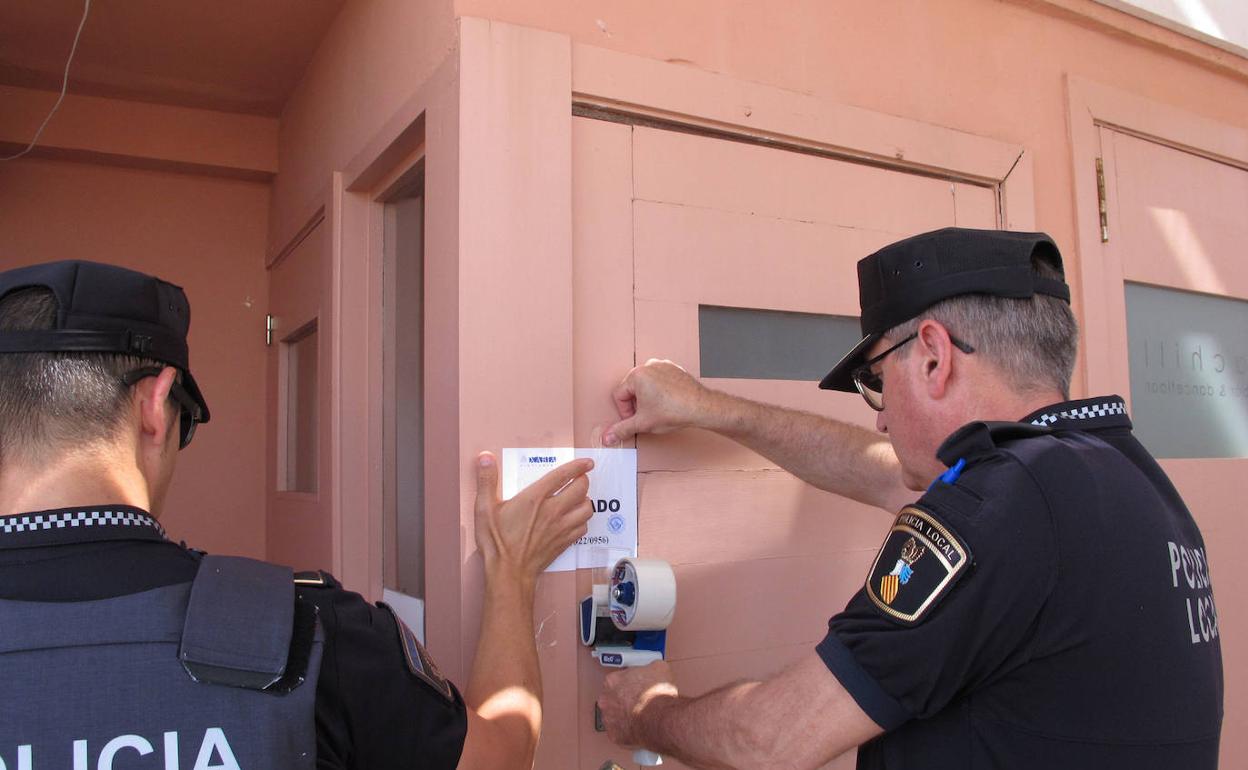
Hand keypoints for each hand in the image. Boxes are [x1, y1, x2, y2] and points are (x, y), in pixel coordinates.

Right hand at [473, 453, 594, 580]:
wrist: (509, 573)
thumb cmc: (497, 542)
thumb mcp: (484, 509)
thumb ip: (486, 480)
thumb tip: (486, 457)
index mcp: (535, 498)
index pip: (563, 475)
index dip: (578, 466)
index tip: (587, 462)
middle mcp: (553, 510)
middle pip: (581, 489)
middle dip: (583, 480)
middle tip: (579, 478)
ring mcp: (561, 527)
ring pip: (587, 508)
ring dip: (585, 500)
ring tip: (578, 498)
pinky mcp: (564, 542)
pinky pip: (583, 527)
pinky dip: (582, 520)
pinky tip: (574, 520)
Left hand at [597, 661, 678, 746]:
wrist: (660, 718)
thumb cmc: (657, 695)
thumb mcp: (659, 668)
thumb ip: (649, 667)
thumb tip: (653, 669)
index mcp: (612, 680)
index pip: (617, 679)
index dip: (629, 683)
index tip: (637, 686)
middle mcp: (605, 699)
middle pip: (613, 698)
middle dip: (624, 700)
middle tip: (640, 701)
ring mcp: (608, 718)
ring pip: (614, 716)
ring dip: (624, 716)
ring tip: (641, 716)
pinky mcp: (614, 735)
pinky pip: (619, 732)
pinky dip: (628, 731)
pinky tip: (639, 728)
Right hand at [603, 359, 717, 445]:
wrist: (701, 407)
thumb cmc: (674, 411)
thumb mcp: (643, 423)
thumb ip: (622, 429)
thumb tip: (608, 437)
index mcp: (637, 375)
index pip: (619, 395)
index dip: (625, 412)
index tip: (635, 420)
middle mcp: (649, 366)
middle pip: (632, 388)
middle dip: (637, 404)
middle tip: (647, 417)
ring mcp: (663, 365)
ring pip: (646, 384)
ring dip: (648, 398)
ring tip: (659, 410)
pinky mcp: (674, 369)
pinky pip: (660, 380)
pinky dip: (660, 391)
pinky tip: (668, 403)